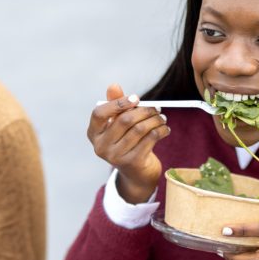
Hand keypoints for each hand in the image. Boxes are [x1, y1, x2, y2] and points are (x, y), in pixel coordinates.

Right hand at [87, 83, 169, 203]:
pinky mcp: (132, 163)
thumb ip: (115, 104)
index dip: (117, 103)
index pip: (99, 113)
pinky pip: (150, 139)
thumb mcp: (118, 124)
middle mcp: (101, 146)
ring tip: (162, 118)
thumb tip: (113, 85)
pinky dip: (160, 131)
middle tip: (156, 108)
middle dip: (144, 110)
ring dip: (155, 120)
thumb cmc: (126, 142)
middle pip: (124, 120)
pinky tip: (165, 129)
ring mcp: (115, 157)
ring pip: (140, 129)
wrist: (137, 173)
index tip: (136, 98)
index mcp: (93, 134)